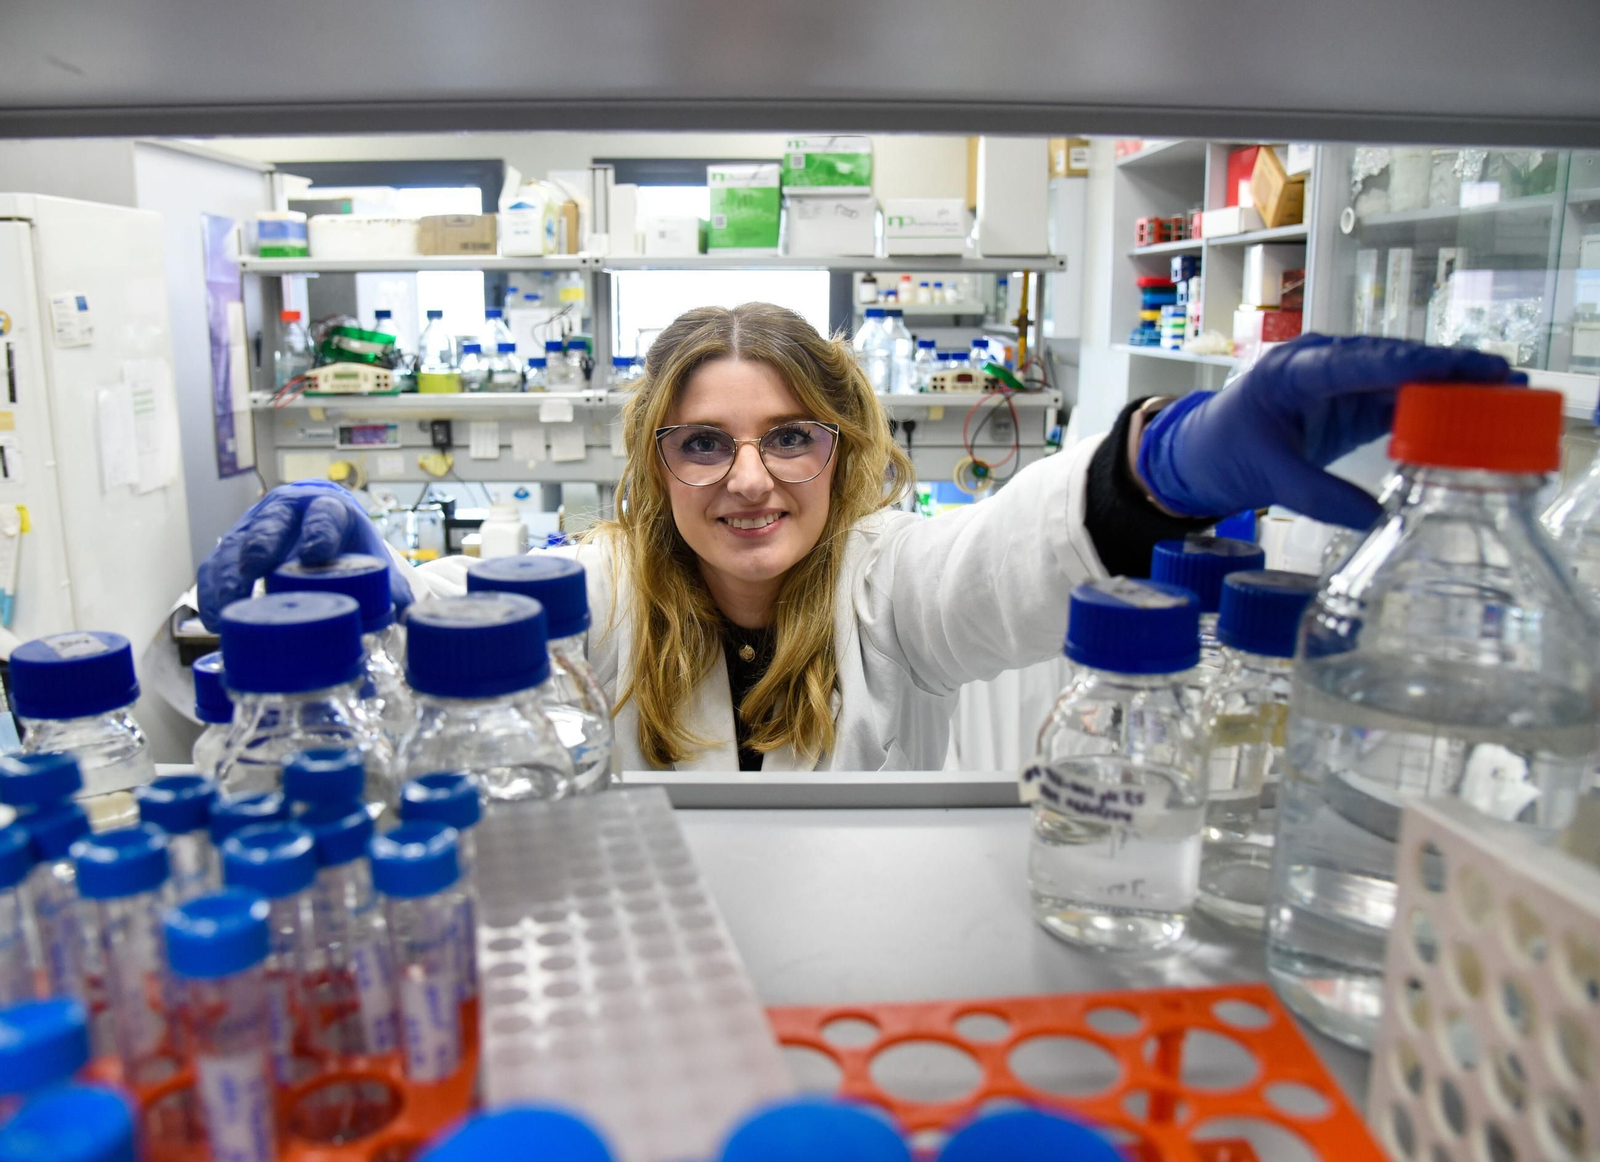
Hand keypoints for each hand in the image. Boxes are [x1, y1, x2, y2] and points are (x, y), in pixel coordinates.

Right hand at [196, 481, 412, 630]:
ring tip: (223, 612)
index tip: (315, 554)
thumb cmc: (344, 544)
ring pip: (234, 547)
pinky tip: (213, 620)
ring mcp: (254, 526)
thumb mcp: (368, 556)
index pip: (324, 516)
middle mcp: (286, 511)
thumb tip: (408, 614)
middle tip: (254, 573)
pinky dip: (212, 591)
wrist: (314, 523)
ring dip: (226, 578)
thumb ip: (388, 586)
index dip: (319, 532)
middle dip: (260, 547)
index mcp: (327, 509)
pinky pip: (215, 565)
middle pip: (270, 525)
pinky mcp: (231, 546)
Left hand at [1135, 334, 1527, 528]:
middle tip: (1501, 375)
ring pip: (1403, 379)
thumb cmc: (1224, 451)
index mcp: (1292, 372)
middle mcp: (1322, 366)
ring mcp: (1341, 382)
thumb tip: (1377, 520)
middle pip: (1392, 362)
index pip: (1356, 362)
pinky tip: (1475, 415)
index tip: (1451, 366)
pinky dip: (1436, 408)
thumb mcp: (1266, 476)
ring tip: (1506, 391)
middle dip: (1447, 368)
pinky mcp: (1352, 403)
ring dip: (1451, 385)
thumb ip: (1318, 496)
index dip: (1406, 364)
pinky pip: (1399, 401)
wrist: (1203, 451)